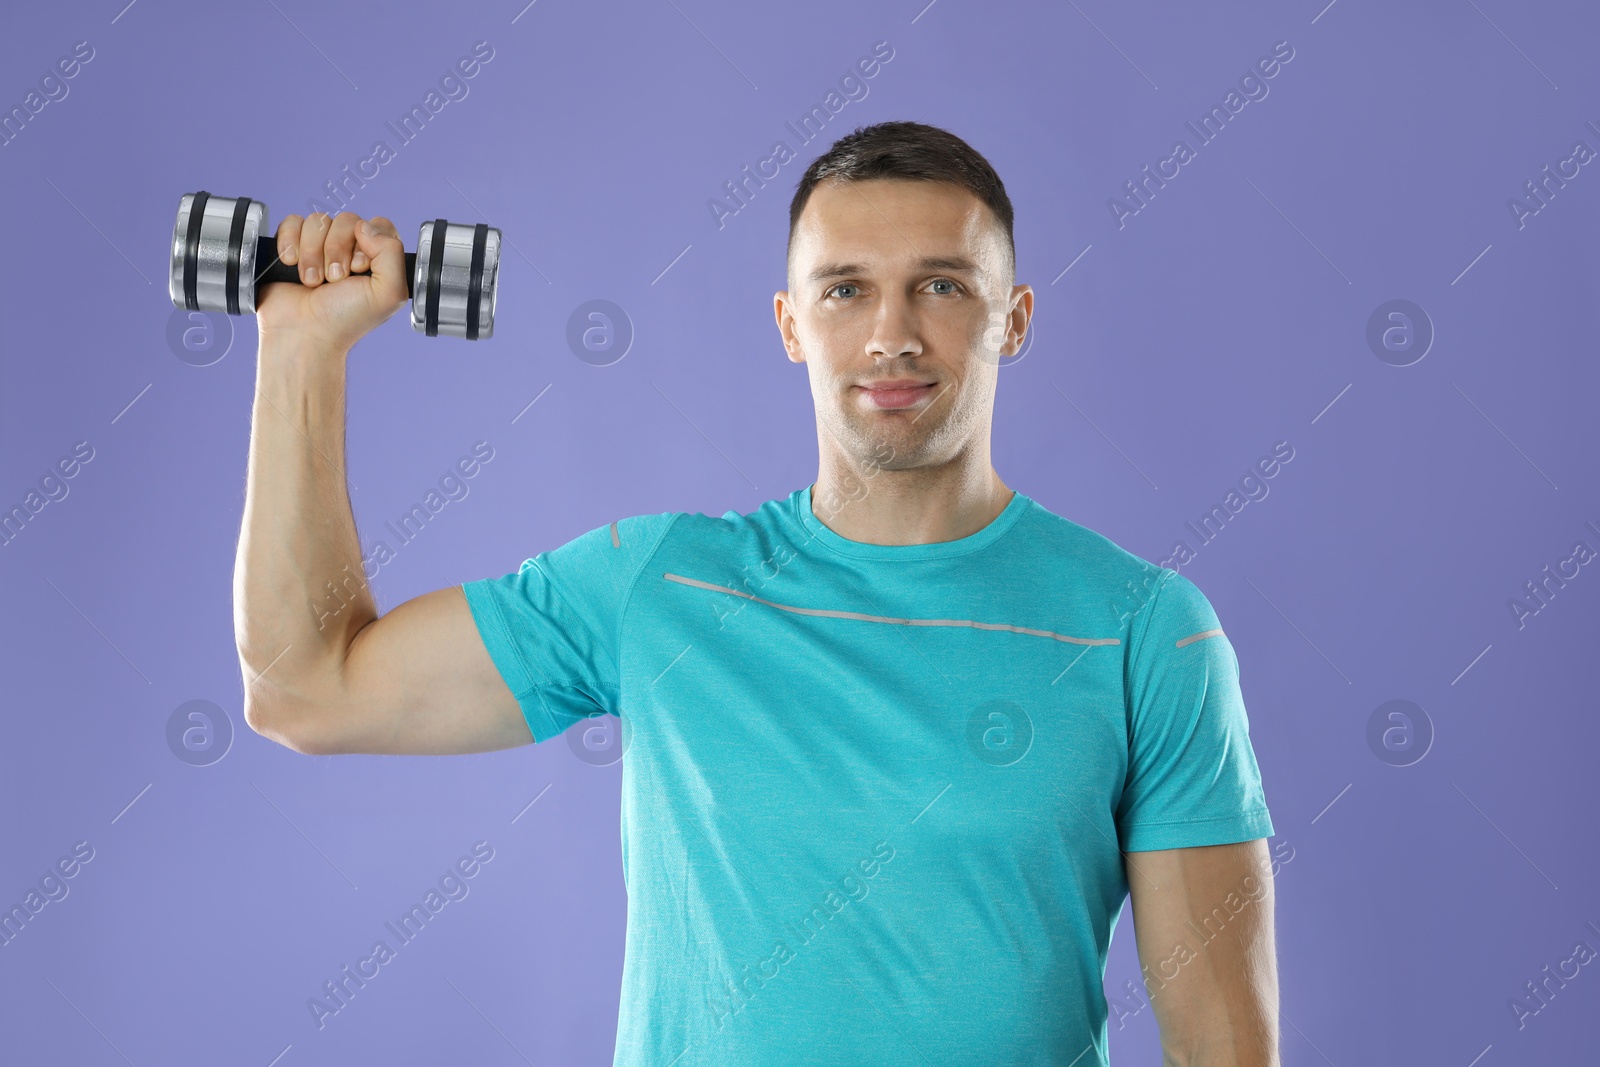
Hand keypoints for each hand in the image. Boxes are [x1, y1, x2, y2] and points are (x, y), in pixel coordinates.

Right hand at [256, 211, 409, 351]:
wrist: (303, 334)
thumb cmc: (345, 319)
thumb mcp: (388, 293)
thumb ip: (393, 253)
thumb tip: (365, 226)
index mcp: (376, 259)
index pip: (378, 225)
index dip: (368, 243)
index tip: (359, 269)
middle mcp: (349, 250)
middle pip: (347, 220)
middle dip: (337, 251)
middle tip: (333, 280)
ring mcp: (320, 247)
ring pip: (318, 221)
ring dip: (313, 253)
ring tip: (312, 282)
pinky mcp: (292, 245)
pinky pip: (292, 222)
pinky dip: (290, 243)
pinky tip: (291, 264)